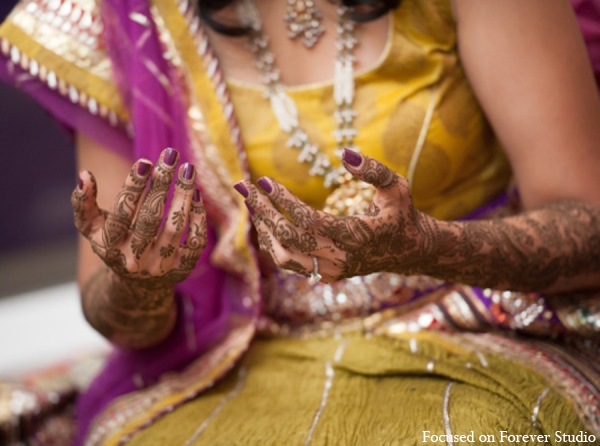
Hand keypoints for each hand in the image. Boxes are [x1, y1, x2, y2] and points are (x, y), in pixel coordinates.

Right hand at [71, 148, 206, 291]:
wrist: (136, 284)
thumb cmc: (113, 243)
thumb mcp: (92, 227)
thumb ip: (82, 203)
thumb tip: (84, 176)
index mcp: (109, 246)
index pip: (121, 213)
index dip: (133, 187)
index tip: (145, 162)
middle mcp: (134, 260)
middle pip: (150, 218)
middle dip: (161, 184)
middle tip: (171, 155)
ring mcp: (160, 266)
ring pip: (175, 229)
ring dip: (183, 196)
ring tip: (188, 169)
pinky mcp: (182, 270)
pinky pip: (195, 242)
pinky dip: (198, 218)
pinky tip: (196, 195)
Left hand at [235, 149, 435, 282]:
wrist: (409, 250)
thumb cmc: (401, 213)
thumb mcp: (397, 186)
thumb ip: (374, 170)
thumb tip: (344, 153)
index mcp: (356, 236)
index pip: (308, 221)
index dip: (283, 201)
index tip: (264, 181)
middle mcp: (341, 258)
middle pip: (289, 238)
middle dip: (263, 211)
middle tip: (245, 187)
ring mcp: (331, 270)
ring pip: (284, 256)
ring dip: (264, 229)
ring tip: (253, 204)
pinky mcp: (326, 275)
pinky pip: (290, 263)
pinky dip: (273, 243)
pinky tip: (266, 220)